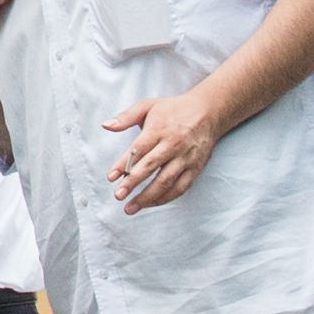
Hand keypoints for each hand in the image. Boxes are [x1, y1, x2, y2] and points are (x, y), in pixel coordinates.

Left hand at [102, 93, 226, 213]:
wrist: (208, 112)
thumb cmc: (172, 109)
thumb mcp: (148, 106)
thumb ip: (125, 117)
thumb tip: (105, 125)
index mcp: (159, 129)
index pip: (139, 149)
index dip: (124, 164)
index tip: (110, 177)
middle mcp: (173, 145)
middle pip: (151, 167)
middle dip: (133, 183)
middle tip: (118, 196)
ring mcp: (185, 158)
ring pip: (166, 181)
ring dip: (147, 197)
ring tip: (130, 207)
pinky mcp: (195, 168)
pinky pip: (180, 188)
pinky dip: (165, 198)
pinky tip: (150, 203)